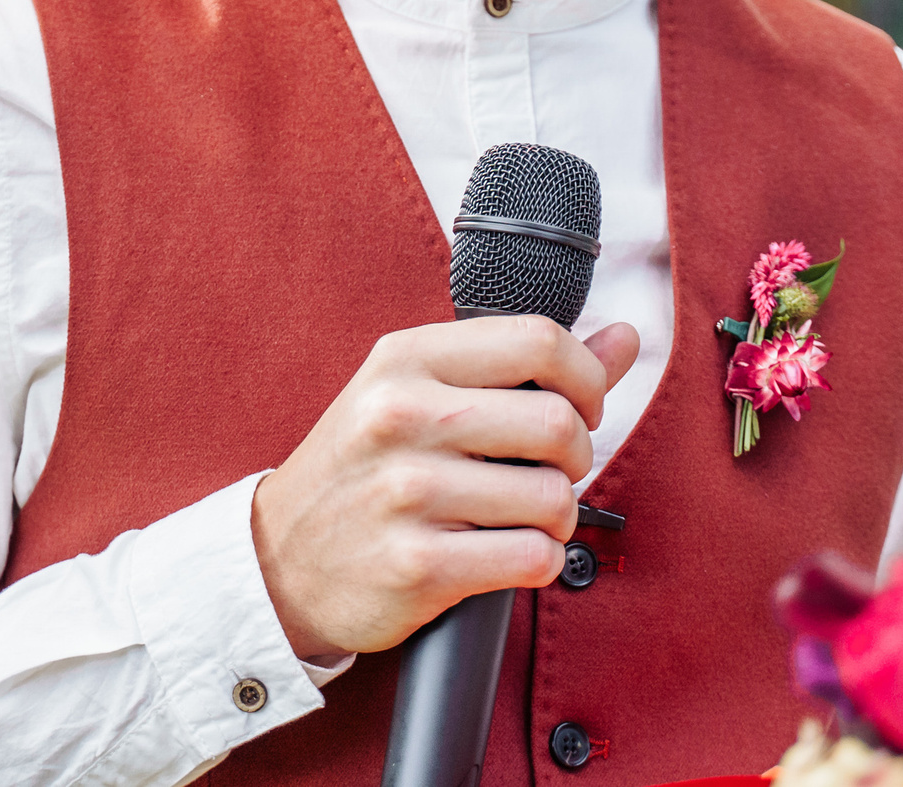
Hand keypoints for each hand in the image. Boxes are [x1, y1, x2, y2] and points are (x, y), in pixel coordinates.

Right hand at [249, 316, 641, 659]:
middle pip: (557, 422)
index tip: (579, 407)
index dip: (585, 378)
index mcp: (406, 359)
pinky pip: (533, 558)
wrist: (278, 561)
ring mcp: (408, 491)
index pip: (539, 340)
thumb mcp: (420, 393)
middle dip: (576, 457)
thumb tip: (624, 338)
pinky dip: (539, 562)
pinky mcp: (418, 564)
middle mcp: (402, 415)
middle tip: (549, 472)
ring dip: (558, 517)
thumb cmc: (363, 470)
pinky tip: (507, 556)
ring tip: (524, 518)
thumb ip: (522, 366)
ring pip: (554, 497)